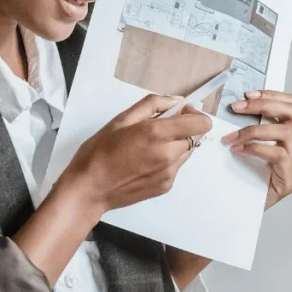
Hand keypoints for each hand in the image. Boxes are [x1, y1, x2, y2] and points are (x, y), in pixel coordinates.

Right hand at [61, 94, 212, 218]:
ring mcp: (170, 173)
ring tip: (149, 145)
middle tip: (160, 127)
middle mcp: (169, 154)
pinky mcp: (166, 186)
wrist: (89, 190)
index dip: (194, 114)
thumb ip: (153, 105)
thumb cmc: (99, 151)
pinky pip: (176, 166)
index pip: (202, 123)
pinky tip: (145, 161)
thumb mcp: (121, 119)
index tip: (179, 112)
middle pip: (196, 136)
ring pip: (187, 151)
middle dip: (184, 128)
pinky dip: (168, 159)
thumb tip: (176, 101)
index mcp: (158, 134)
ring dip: (177, 143)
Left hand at [222, 90, 291, 209]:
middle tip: (237, 107)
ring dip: (254, 130)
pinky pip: (278, 155)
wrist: (243, 214)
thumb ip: (245, 129)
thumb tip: (232, 106)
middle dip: (263, 105)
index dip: (272, 95)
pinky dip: (256, 149)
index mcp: (287, 137)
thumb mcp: (244, 147)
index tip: (247, 95)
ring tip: (232, 137)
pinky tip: (238, 150)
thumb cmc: (242, 180)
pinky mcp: (289, 181)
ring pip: (284, 133)